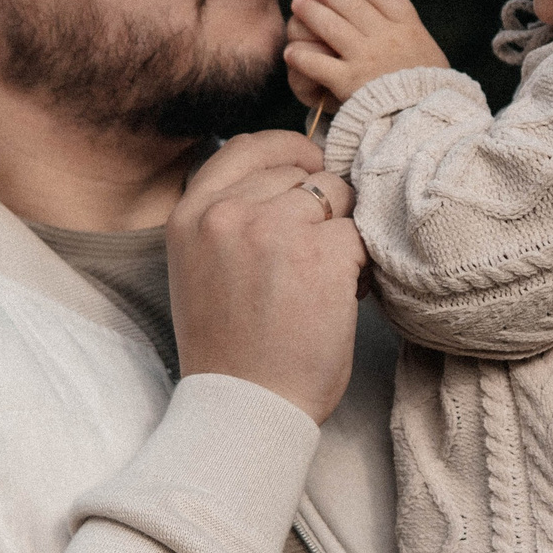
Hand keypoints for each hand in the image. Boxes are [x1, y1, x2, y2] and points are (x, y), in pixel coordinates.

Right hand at [165, 129, 366, 422]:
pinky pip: (359, 234)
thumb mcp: (200, 268)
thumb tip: (288, 176)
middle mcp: (227, 213)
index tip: (311, 168)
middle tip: (314, 254)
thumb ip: (229, 218)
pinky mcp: (320, 254)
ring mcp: (274, 229)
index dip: (289, 151)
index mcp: (190, 214)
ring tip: (329, 277)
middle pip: (300, 171)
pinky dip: (362, 263)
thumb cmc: (231, 349)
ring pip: (337, 195)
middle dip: (319, 205)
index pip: (247, 146)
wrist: (247, 407)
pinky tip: (344, 296)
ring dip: (342, 231)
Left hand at [285, 0, 449, 108]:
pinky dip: (301, 56)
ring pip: (330, 26)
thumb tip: (404, 31)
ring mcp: (364, 58)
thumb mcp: (434, 57)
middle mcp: (384, 37)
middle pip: (351, 4)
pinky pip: (317, 63)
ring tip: (298, 3)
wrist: (428, 119)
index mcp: (408, 29)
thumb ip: (416, 41)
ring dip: (310, 12)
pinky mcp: (348, 81)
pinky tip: (291, 52)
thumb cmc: (433, 93)